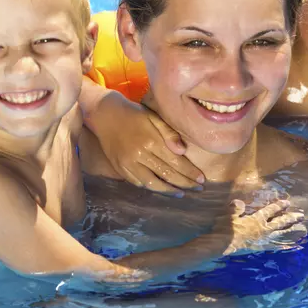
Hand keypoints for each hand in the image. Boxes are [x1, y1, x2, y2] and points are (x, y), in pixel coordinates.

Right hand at [89, 91, 204, 195]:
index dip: (190, 172)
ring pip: (151, 183)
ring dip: (168, 190)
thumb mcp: (154, 117)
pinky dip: (151, 187)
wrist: (105, 114)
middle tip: (197, 189)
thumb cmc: (134, 113)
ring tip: (181, 193)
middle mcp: (139, 154)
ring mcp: (127, 163)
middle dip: (184, 183)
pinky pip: (137, 182)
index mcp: (151, 141)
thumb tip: (183, 151)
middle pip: (166, 174)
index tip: (201, 179)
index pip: (176, 162)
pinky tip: (161, 188)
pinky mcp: (119, 168)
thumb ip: (169, 133)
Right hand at [215, 200, 306, 254]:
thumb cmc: (226, 229)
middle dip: (290, 218)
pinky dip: (283, 246)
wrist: (225, 245)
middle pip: (280, 222)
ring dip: (290, 231)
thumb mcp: (230, 215)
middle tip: (301, 216)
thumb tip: (240, 202)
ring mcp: (263, 240)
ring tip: (301, 229)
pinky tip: (289, 246)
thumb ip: (236, 208)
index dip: (279, 206)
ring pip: (280, 234)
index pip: (270, 211)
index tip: (287, 203)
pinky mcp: (261, 248)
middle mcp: (263, 229)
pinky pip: (275, 246)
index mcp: (256, 219)